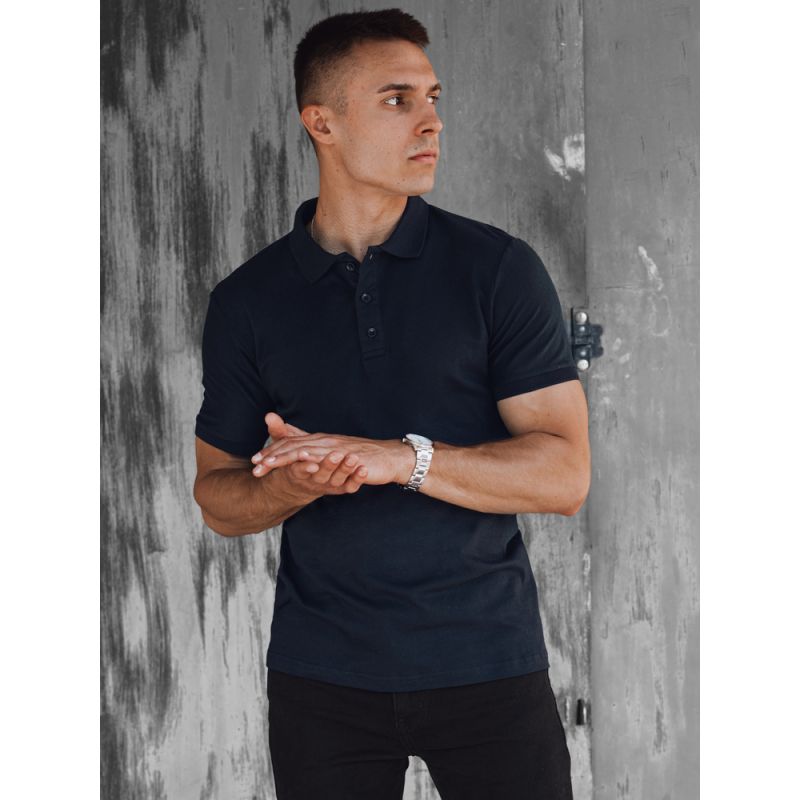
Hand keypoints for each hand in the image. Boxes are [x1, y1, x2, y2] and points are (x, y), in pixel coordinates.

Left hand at [251, 415, 414, 486]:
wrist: (388, 458)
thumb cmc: (360, 456)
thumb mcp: (334, 455)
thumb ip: (321, 454)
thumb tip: (299, 454)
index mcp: (319, 440)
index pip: (291, 445)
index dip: (272, 452)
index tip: (254, 462)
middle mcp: (324, 441)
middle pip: (293, 447)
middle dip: (272, 456)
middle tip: (254, 466)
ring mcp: (335, 447)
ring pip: (305, 450)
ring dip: (285, 457)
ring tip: (268, 465)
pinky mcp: (346, 456)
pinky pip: (327, 457)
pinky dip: (313, 458)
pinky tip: (301, 462)